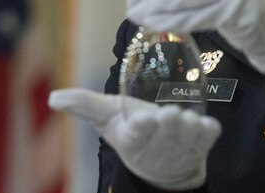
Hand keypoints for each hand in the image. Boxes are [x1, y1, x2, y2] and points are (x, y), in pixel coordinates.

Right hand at [48, 89, 220, 190]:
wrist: (166, 166)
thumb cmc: (135, 132)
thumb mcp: (109, 119)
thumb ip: (85, 105)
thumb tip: (54, 97)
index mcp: (132, 137)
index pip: (136, 132)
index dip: (140, 128)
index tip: (143, 121)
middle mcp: (158, 142)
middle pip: (166, 129)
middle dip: (168, 123)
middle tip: (169, 114)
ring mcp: (183, 142)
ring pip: (189, 131)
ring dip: (189, 125)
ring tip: (185, 118)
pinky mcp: (204, 140)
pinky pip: (210, 134)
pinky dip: (209, 130)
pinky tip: (205, 124)